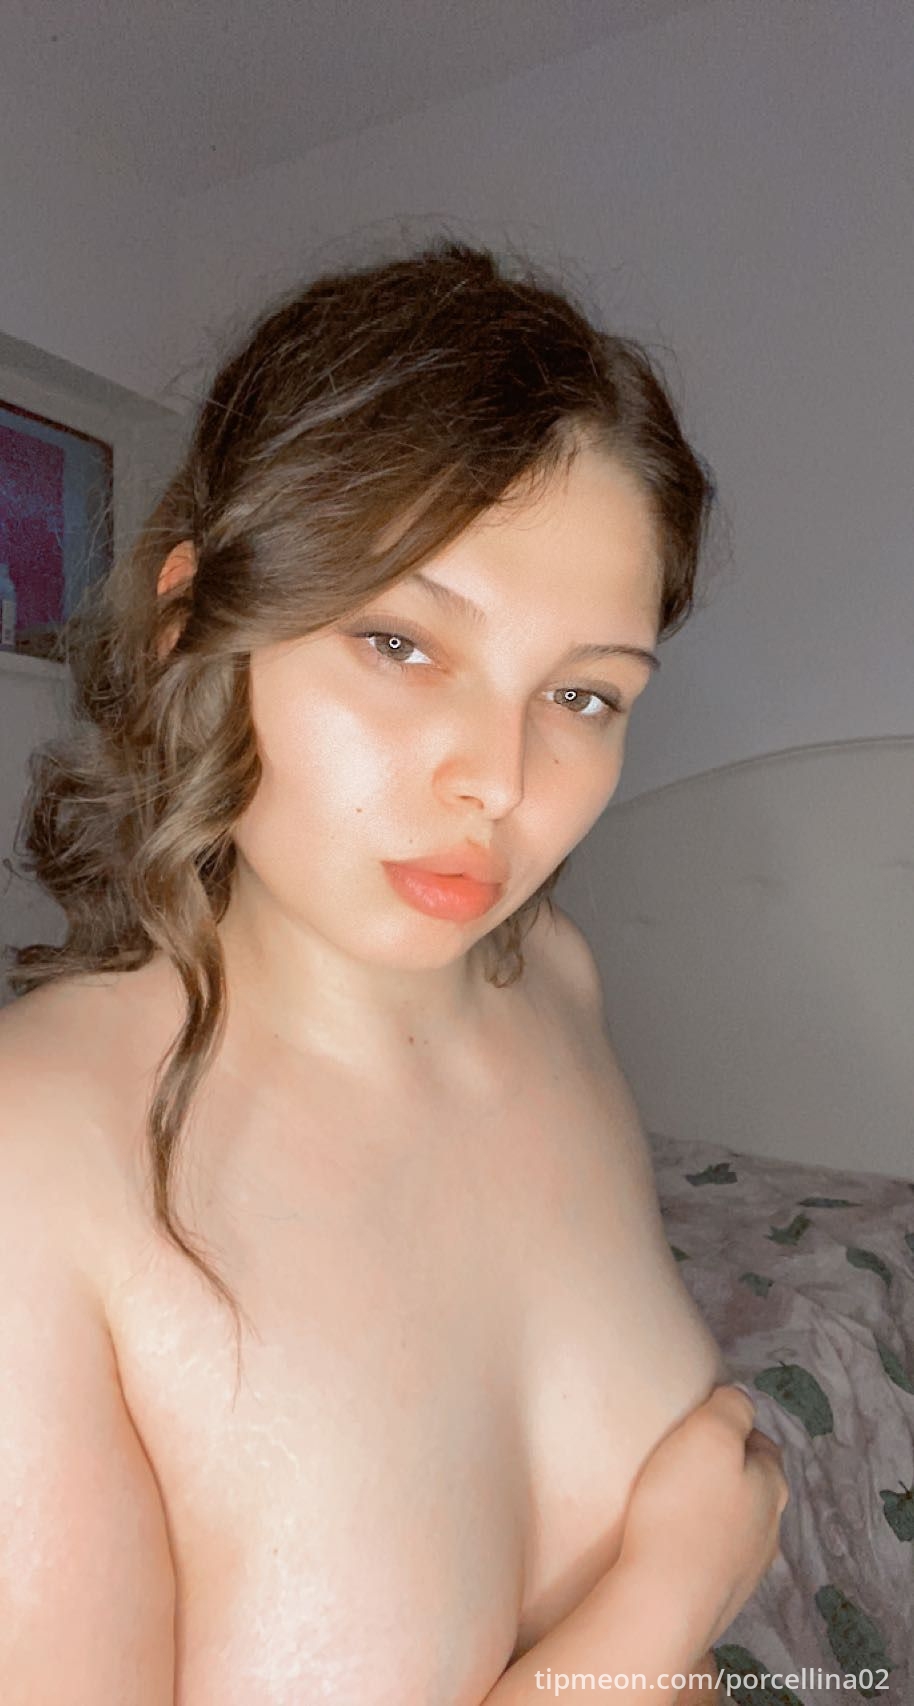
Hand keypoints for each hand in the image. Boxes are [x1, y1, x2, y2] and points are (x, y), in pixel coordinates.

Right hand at [617, 1383, 788, 1655]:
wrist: (664, 1602)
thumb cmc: (685, 1508)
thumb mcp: (709, 1433)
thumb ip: (732, 1407)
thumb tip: (739, 1400)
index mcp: (773, 1487)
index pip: (763, 1445)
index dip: (736, 1430)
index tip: (702, 1427)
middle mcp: (771, 1531)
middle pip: (754, 1489)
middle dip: (728, 1474)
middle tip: (686, 1464)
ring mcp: (747, 1571)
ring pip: (736, 1527)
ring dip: (714, 1514)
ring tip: (674, 1505)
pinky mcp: (719, 1600)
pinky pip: (712, 1560)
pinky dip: (698, 1548)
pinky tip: (671, 1546)